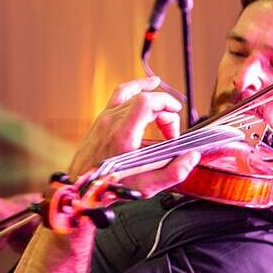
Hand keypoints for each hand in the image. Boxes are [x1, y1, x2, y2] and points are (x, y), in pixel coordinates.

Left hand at [69, 77, 200, 198]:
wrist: (81, 187)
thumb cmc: (110, 186)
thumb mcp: (146, 186)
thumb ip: (173, 173)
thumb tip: (191, 157)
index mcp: (123, 134)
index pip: (146, 102)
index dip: (166, 103)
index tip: (176, 117)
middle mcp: (111, 121)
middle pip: (143, 98)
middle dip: (164, 110)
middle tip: (170, 134)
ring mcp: (104, 118)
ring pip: (132, 94)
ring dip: (152, 99)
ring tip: (168, 105)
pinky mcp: (102, 119)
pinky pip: (120, 95)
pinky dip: (136, 89)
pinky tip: (147, 86)